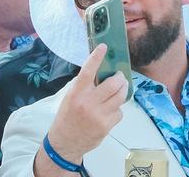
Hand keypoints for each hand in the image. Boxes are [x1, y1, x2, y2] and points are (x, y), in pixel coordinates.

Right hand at [45, 45, 126, 162]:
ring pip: (120, 97)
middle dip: (120, 77)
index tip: (104, 47)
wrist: (65, 142)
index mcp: (76, 93)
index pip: (88, 71)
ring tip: (120, 88)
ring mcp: (98, 115)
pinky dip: (118, 108)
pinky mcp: (106, 126)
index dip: (96, 57)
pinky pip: (119, 112)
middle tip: (120, 76)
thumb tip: (101, 71)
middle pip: (113, 84)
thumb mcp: (70, 97)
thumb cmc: (67, 116)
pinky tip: (110, 110)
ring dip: (123, 90)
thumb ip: (84, 85)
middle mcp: (88, 103)